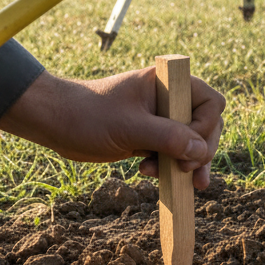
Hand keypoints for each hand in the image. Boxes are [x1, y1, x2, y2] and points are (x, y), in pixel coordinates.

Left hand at [0, 68, 224, 189]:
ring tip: (181, 181)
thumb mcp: (130, 127)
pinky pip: (173, 152)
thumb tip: (201, 150)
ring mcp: (159, 118)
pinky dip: (171, 167)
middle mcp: (168, 99)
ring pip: (191, 142)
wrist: (55, 123)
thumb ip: (168, 137)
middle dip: (200, 150)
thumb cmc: (88, 114)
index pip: (209, 102)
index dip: (205, 126)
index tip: (188, 146)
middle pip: (206, 124)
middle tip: (186, 170)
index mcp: (167, 84)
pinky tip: (155, 176)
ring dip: (187, 162)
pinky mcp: (149, 137)